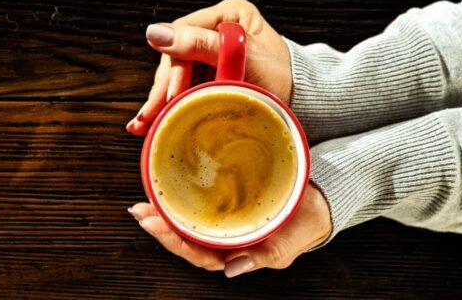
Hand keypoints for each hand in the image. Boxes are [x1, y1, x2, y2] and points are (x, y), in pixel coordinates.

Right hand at [126, 0, 292, 135]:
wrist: (305, 104)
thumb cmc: (285, 79)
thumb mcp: (244, 59)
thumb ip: (201, 45)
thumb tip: (156, 33)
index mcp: (227, 16)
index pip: (184, 35)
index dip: (173, 68)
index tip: (171, 95)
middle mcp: (215, 31)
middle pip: (176, 58)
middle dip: (163, 90)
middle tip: (150, 117)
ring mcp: (210, 54)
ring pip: (175, 76)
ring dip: (160, 102)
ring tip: (144, 125)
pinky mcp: (209, 75)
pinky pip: (183, 88)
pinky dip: (170, 105)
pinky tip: (152, 120)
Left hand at [128, 183, 331, 277]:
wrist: (321, 200)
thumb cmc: (304, 223)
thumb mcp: (288, 243)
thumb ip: (264, 256)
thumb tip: (233, 270)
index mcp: (235, 254)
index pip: (197, 254)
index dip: (175, 243)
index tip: (157, 227)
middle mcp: (223, 241)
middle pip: (185, 239)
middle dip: (160, 227)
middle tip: (140, 212)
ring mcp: (222, 223)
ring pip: (187, 222)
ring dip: (162, 214)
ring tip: (141, 205)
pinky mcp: (224, 204)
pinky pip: (196, 204)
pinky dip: (177, 198)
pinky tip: (161, 190)